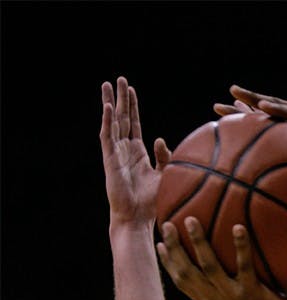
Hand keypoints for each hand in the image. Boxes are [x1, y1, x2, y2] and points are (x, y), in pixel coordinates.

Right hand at [100, 77, 170, 225]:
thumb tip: (160, 138)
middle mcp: (124, 150)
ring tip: (107, 84)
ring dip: (110, 103)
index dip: (133, 107)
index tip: (131, 90)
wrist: (137, 219)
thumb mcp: (164, 176)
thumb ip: (164, 157)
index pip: (134, 124)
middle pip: (122, 118)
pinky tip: (106, 107)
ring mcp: (115, 153)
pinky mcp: (110, 160)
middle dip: (120, 98)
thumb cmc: (150, 203)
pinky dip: (107, 121)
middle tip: (118, 78)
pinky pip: (107, 137)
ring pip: (112, 123)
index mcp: (137, 153)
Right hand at [156, 219, 286, 299]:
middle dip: (174, 248)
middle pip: (186, 274)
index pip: (182, 284)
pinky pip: (244, 266)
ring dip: (198, 242)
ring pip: (208, 268)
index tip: (160, 244)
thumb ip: (233, 292)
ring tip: (192, 219)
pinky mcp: (254, 296)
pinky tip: (238, 227)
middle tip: (168, 224)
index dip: (168, 264)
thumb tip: (232, 269)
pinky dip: (240, 246)